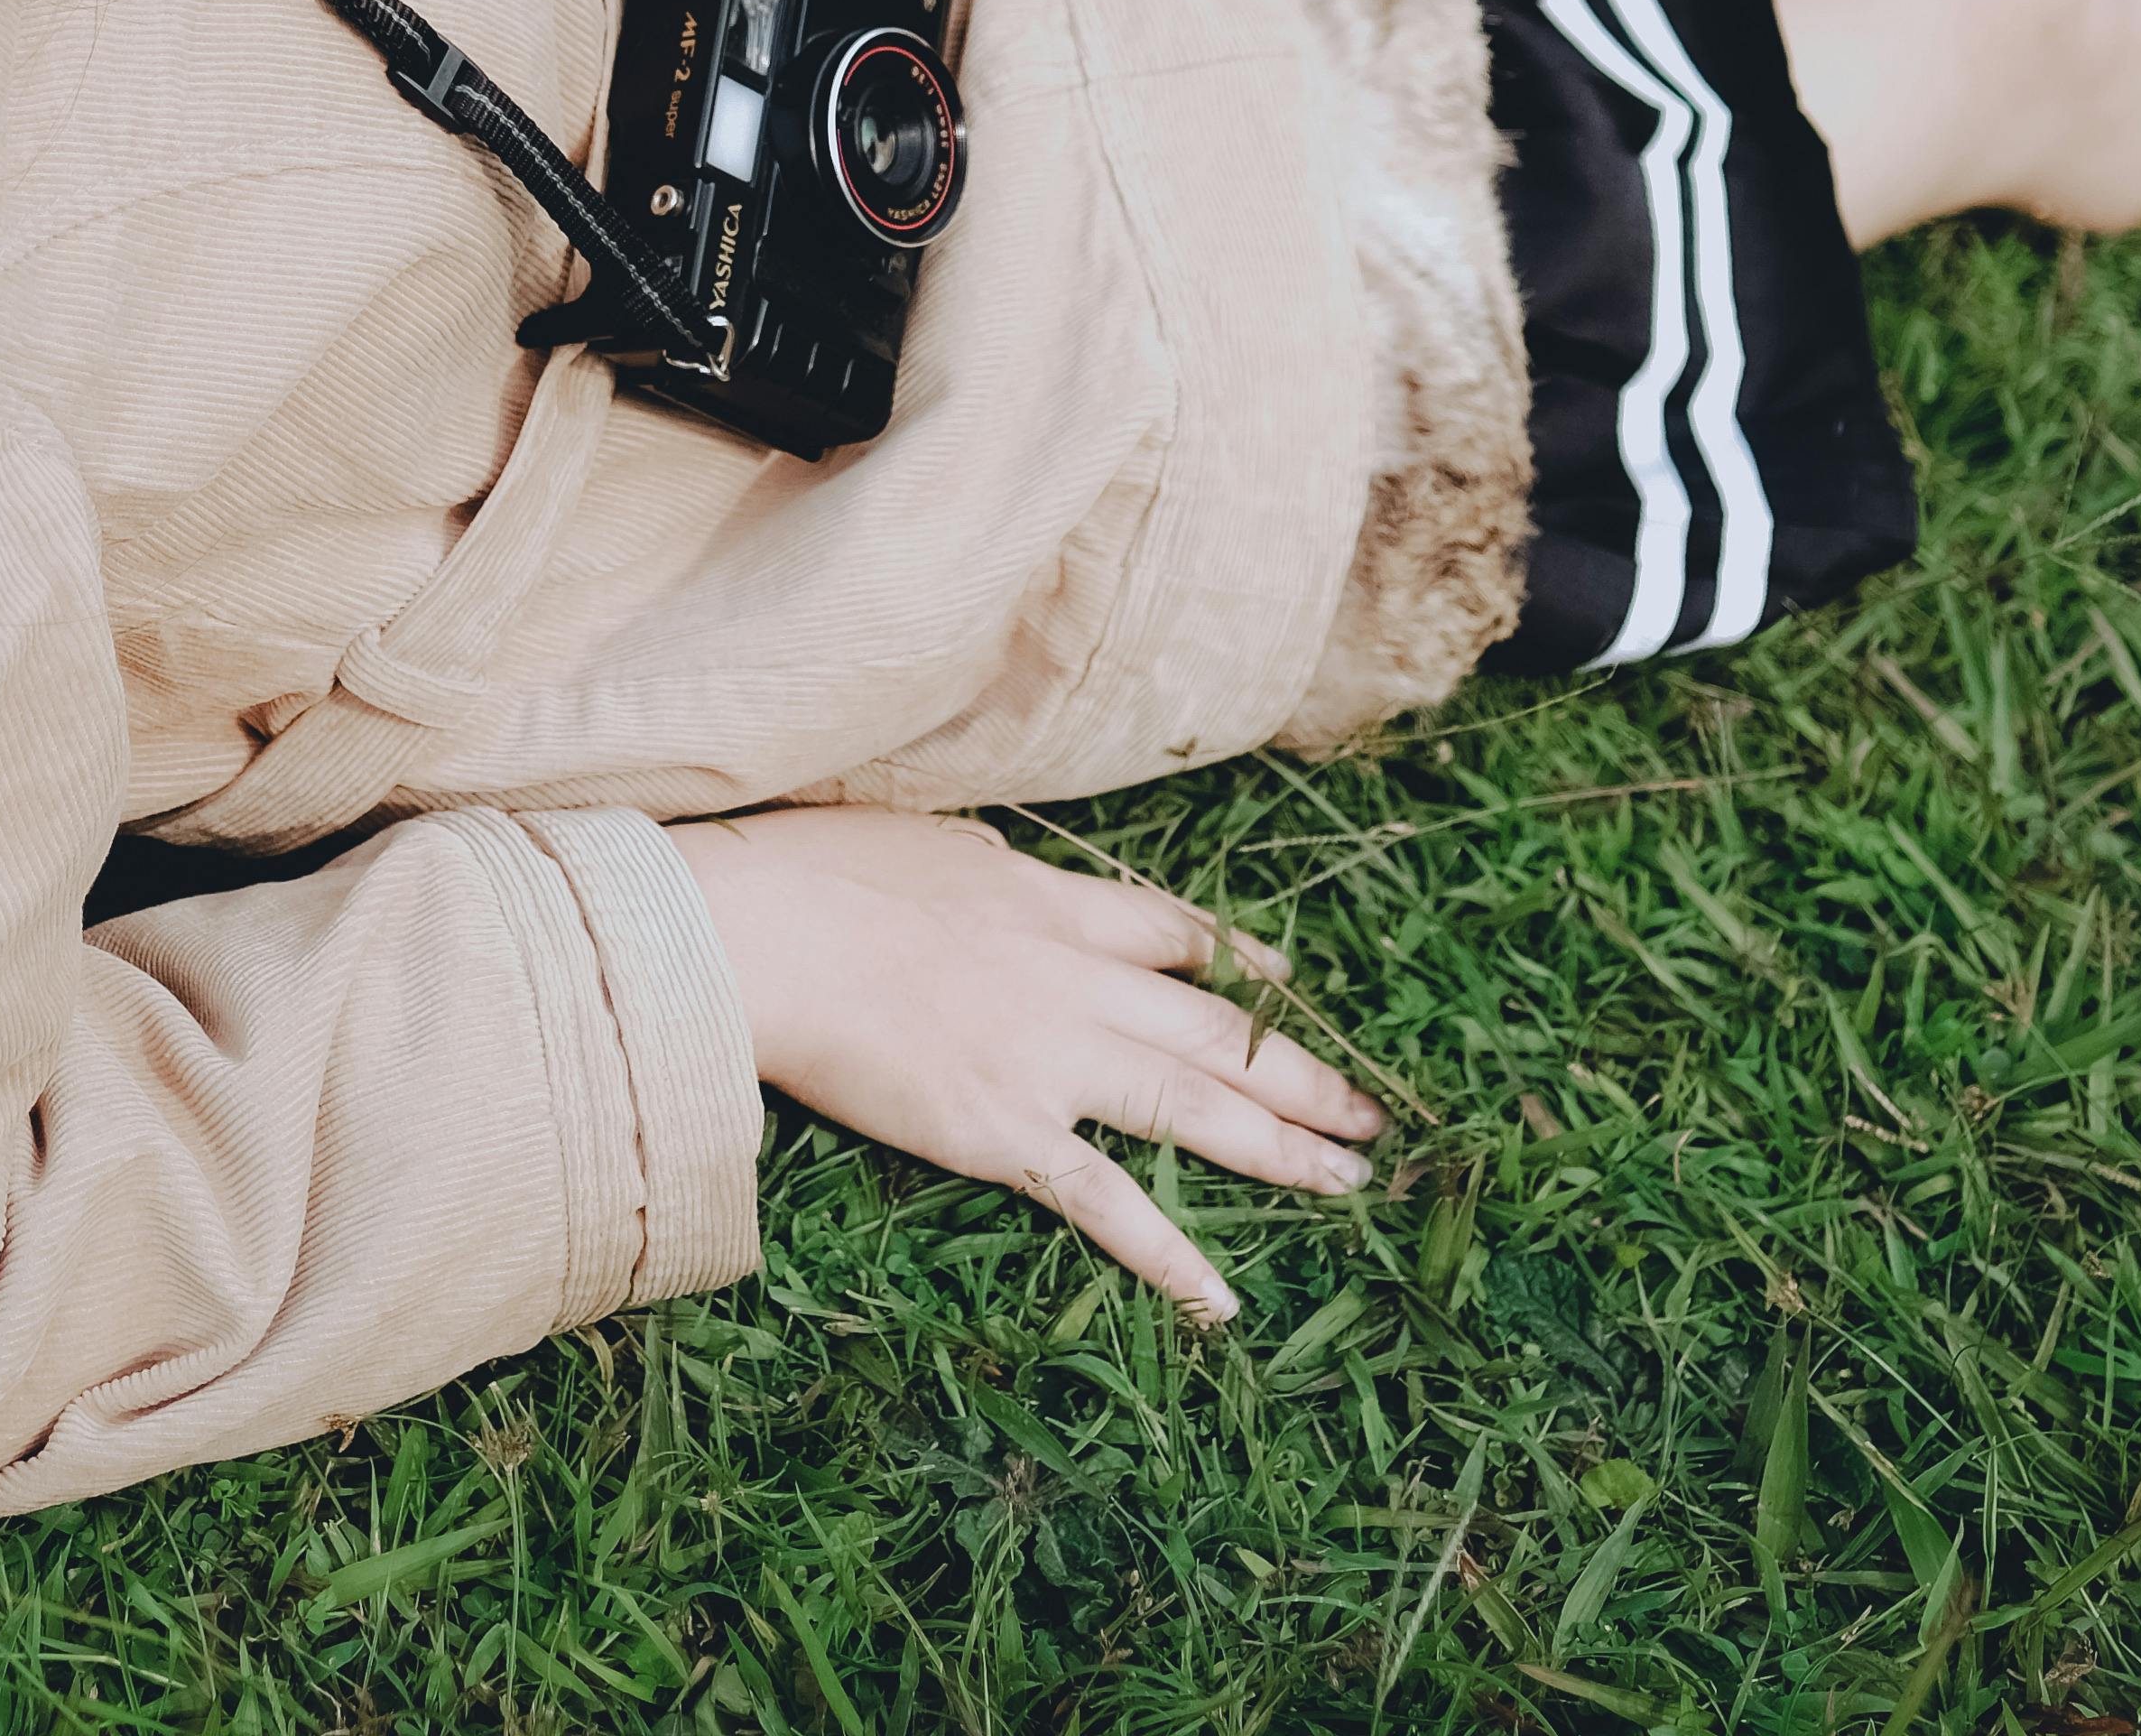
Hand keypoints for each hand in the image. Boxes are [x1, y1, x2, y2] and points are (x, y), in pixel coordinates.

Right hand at [664, 805, 1380, 1322]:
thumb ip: (984, 867)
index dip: (1239, 962)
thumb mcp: (928, 842)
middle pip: (1218, 1033)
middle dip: (1302, 1076)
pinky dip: (1168, 1256)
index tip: (1287, 980)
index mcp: (1056, 906)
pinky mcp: (1008, 1135)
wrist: (770, 938)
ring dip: (1283, 1151)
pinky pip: (1106, 1203)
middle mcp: (1079, 985)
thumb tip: (1000, 868)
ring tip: (1349, 1182)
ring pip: (1195, 1110)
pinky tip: (1221, 1299)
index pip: (1175, 935)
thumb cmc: (822, 876)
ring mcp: (1052, 1064)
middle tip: (1370, 1113)